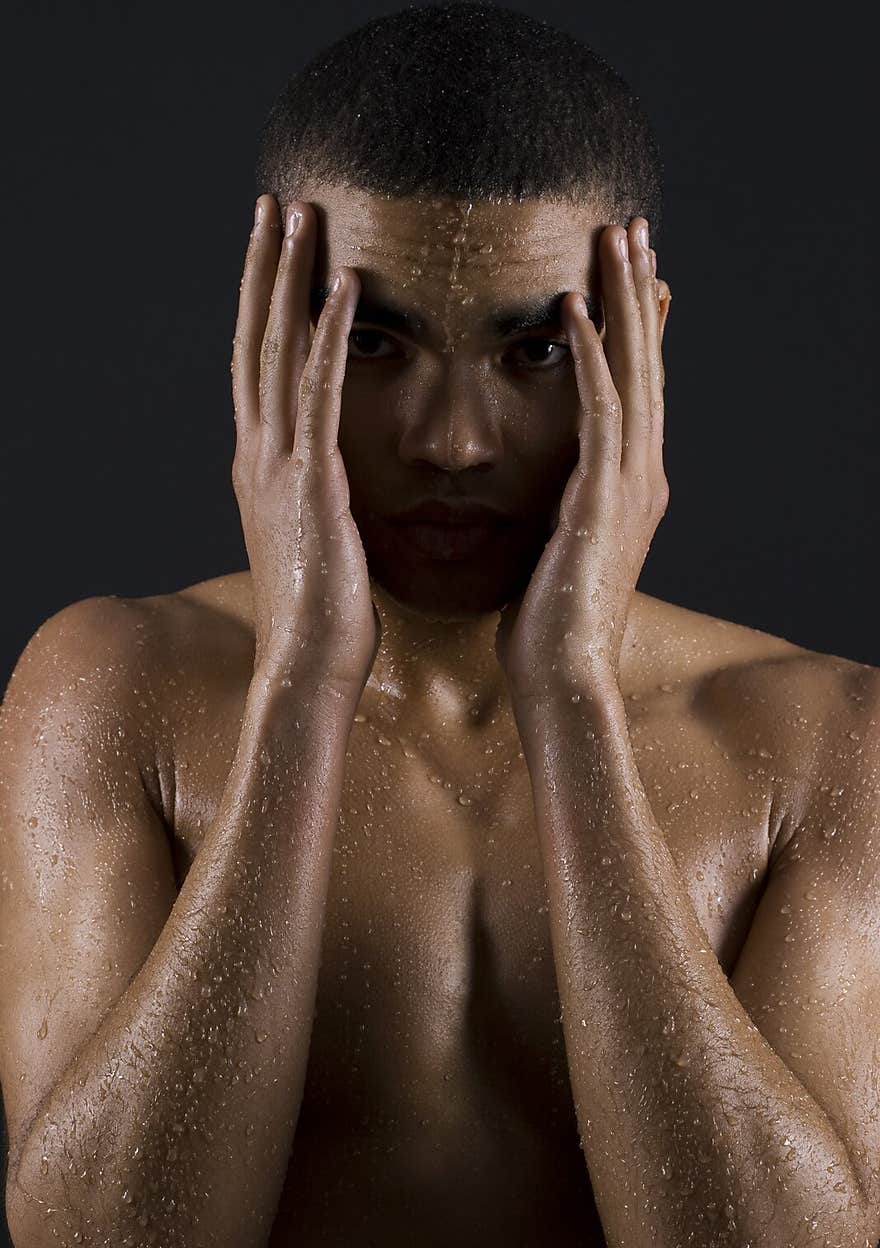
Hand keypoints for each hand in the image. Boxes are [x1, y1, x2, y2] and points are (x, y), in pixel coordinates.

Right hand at [231, 194, 380, 698]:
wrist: (309, 668)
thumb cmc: (323, 616)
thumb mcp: (312, 541)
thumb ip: (315, 498)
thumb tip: (330, 481)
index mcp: (260, 468)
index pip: (256, 369)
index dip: (260, 307)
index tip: (271, 253)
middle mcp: (257, 456)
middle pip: (253, 342)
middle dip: (261, 270)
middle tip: (272, 204)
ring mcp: (277, 467)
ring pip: (276, 353)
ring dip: (287, 280)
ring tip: (299, 215)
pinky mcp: (311, 484)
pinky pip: (319, 394)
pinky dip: (328, 337)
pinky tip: (344, 287)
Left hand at [495, 217, 671, 702]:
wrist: (562, 679)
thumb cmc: (548, 626)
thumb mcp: (557, 550)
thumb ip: (561, 508)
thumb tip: (544, 493)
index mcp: (629, 488)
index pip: (637, 389)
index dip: (636, 327)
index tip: (625, 273)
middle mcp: (643, 477)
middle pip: (648, 364)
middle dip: (640, 293)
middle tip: (635, 227)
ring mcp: (631, 487)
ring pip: (635, 372)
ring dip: (625, 301)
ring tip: (616, 239)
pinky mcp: (604, 500)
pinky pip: (602, 412)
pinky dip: (593, 357)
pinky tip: (573, 309)